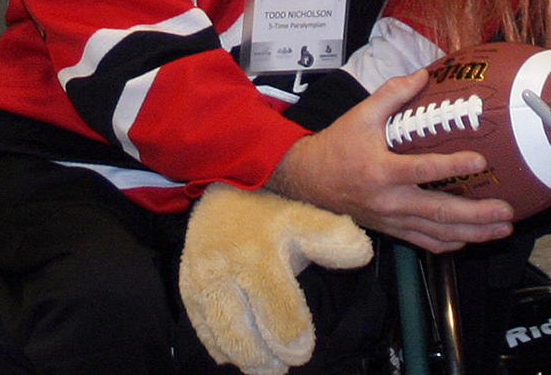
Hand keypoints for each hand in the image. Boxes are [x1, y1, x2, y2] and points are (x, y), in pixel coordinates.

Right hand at [179, 183, 371, 374]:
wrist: (220, 192)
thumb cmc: (268, 215)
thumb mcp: (303, 218)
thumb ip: (332, 239)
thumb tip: (362, 252)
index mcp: (258, 258)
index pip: (278, 313)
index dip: (294, 339)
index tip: (303, 350)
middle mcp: (224, 273)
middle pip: (243, 335)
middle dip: (265, 358)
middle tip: (282, 365)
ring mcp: (201, 283)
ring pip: (221, 338)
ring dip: (245, 358)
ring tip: (265, 365)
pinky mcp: (188, 291)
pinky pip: (203, 331)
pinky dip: (221, 347)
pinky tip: (238, 351)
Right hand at [267, 71, 511, 251]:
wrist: (310, 180)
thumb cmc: (338, 145)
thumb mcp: (361, 115)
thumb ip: (392, 94)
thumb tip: (423, 75)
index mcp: (382, 170)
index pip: (423, 170)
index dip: (452, 167)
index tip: (480, 161)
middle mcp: (390, 201)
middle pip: (439, 212)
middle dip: (476, 214)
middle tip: (506, 210)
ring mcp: (392, 220)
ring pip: (438, 232)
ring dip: (473, 233)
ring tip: (501, 229)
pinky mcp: (393, 230)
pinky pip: (426, 242)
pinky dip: (451, 243)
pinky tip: (472, 239)